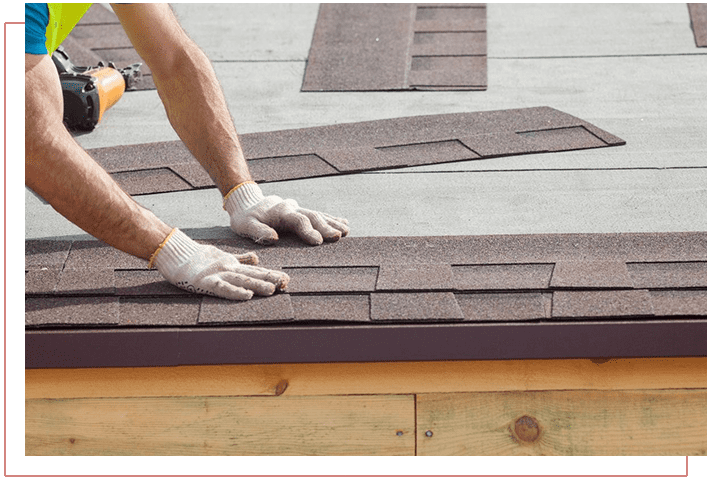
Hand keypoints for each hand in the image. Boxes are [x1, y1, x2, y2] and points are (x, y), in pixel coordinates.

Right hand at [151, 228, 288, 299]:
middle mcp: (229, 268)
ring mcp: (218, 274)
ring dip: (258, 284)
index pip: (255, 270)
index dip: (271, 274)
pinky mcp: (206, 282)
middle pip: (253, 274)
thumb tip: (257, 258)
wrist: (176, 253)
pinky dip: (235, 292)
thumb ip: (240, 258)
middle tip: (286, 284)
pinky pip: (223, 288)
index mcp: (233, 264)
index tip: (286, 279)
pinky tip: (247, 295)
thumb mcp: (223, 256)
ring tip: (273, 289)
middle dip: (270, 279)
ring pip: (242, 279)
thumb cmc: (197, 257)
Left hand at [224, 181, 349, 244]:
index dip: (308, 230)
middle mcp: (292, 208)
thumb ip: (258, 231)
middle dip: (326, 227)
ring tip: (345, 231)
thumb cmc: (245, 218)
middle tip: (338, 236)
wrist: (247, 202)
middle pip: (312, 216)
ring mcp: (298, 209)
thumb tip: (273, 239)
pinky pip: (318, 214)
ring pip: (318, 214)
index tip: (318, 241)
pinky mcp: (301, 212)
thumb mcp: (245, 225)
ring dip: (332, 223)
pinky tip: (344, 223)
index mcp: (280, 212)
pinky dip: (331, 218)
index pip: (297, 220)